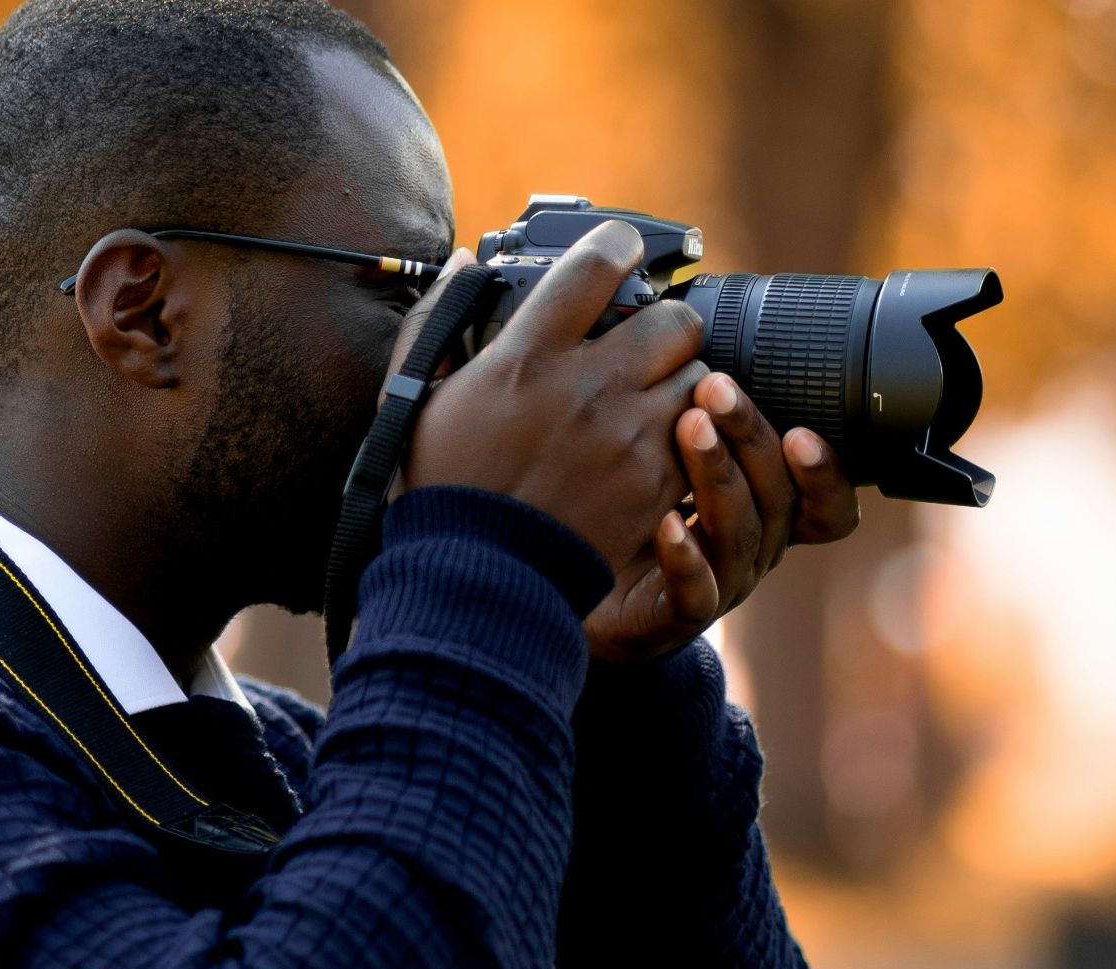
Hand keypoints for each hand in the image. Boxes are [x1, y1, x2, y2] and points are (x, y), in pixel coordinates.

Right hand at [397, 221, 707, 573]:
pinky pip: (699, 438)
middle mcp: (586, 387)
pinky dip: (684, 438)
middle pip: (672, 319)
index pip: (595, 265)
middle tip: (642, 344)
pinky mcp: (656, 484)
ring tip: (646, 403)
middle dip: (662, 325)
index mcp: (526, 357)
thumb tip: (459, 263)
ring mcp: (628, 437)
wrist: (479, 576)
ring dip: (676, 383)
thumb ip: (438, 320)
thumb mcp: (416, 396)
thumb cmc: (442, 486)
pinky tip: (651, 448)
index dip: (617, 245)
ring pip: (696, 377)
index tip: (622, 249)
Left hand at [582, 371, 862, 662]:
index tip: (804, 427)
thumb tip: (688, 334)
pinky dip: (685, 554)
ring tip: (688, 427)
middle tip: (714, 386)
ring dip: (718, 476)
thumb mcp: (659, 458)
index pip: (823, 500)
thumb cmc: (620, 519)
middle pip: (778, 497)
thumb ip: (688, 412)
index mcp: (759, 512)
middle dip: (750, 437)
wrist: (567, 596)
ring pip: (741, 535)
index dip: (826, 472)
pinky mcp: (674, 616)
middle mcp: (750, 548)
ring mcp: (717, 584)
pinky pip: (696, 591)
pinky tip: (665, 520)